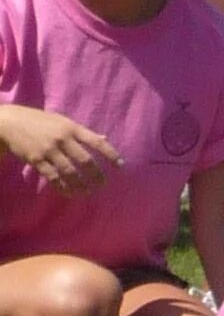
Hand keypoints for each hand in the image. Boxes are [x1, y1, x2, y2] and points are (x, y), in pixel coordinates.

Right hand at [0, 104, 120, 192]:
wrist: (9, 122)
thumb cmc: (40, 121)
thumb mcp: (62, 121)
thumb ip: (83, 132)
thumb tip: (104, 139)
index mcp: (72, 128)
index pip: (96, 142)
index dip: (111, 155)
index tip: (121, 166)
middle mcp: (62, 139)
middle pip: (85, 161)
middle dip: (97, 175)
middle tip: (103, 185)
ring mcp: (49, 150)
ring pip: (70, 172)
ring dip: (81, 185)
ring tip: (88, 192)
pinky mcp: (36, 159)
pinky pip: (53, 177)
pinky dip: (63, 187)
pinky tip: (70, 193)